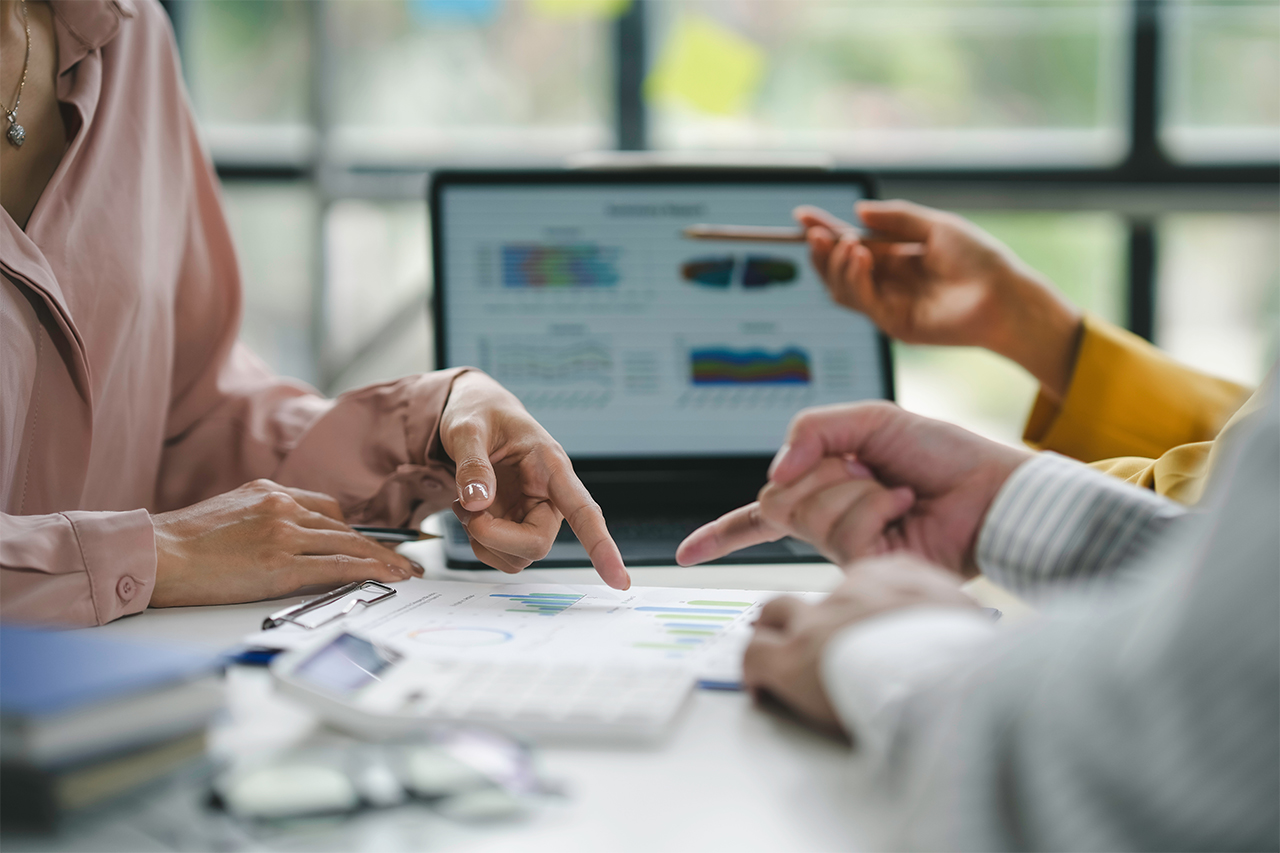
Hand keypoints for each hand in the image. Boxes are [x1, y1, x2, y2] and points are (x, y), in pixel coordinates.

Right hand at [152, 480, 419, 606]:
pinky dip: (370, 570)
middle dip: (377, 545)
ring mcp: (285, 534)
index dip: (354, 528)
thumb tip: (284, 538)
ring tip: (406, 571)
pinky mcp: (282, 565)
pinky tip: (388, 576)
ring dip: (384, 559)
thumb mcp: (228, 513)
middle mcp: (283, 507)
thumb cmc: (180, 544)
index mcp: (269, 492)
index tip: (373, 540)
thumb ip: (262, 519)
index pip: (326, 508)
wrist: (156, 554)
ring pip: (349, 544)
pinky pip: (339, 566)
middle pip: (344, 527)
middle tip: (404, 557)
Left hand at [440, 371, 629, 589]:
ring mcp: (531, 514)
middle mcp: (548, 496)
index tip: (620, 580)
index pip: (584, 510)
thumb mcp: (468, 428)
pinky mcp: (514, 525)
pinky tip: (470, 511)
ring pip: (517, 557)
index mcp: (551, 466)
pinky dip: (477, 542)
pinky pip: (499, 555)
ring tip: (465, 504)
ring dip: (482, 540)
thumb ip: (472, 464)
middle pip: (537, 543)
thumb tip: (477, 503)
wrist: (472, 413)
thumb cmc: (480, 413)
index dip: (602, 546)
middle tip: (466, 510)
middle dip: (494, 537)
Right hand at [677, 402, 1030, 574]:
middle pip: (776, 502)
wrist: (993, 487)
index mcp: (823, 491)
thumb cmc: (942, 454)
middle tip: (868, 469)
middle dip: (821, 472)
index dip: (721, 534)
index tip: (686, 553)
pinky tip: (906, 508)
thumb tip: (776, 473)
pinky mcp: (870, 568)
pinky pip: (844, 534)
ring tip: (897, 492)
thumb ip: (812, 430)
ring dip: (856, 489)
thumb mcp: (869, 419)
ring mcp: (847, 549)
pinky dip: (877, 508)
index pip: (760, 516)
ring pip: (808, 516)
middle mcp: (828, 523)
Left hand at [744, 554, 978, 731]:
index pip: (857, 577)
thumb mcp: (966, 616)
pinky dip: (754, 673)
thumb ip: (945, 612)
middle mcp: (847, 591)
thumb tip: (955, 627)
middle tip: (803, 635)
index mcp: (891, 576)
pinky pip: (753, 656)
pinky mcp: (789, 659)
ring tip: (776, 653)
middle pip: (813, 590)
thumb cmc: (963, 655)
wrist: (945, 679)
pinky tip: (762, 689)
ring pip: (774, 614)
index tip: (856, 625)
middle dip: (802, 613)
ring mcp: (815, 622)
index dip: (852, 607)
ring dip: (773, 633)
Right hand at [795, 200, 1082, 400]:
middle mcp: (888, 283)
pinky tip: (861, 257)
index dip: (824, 231)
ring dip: (836, 265)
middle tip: (817, 234)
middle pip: (837, 271)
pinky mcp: (895, 325)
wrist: (1006, 295)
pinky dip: (855, 279)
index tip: (801, 215)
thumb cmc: (980, 260)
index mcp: (896, 258)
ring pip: (842, 290)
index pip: (850, 245)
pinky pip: (862, 303)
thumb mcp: (936, 226)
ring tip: (847, 243)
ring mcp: (889, 306)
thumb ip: (897, 219)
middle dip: (822, 252)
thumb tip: (858, 211)